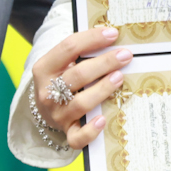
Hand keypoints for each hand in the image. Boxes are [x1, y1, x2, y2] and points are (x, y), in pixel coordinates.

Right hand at [28, 25, 130, 150]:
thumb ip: (79, 52)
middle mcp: (48, 92)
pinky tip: (103, 119)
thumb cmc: (60, 78)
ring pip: (81, 103)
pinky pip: (77, 137)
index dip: (91, 39)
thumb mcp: (61, 63)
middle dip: (104, 63)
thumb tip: (112, 37)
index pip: (68, 47)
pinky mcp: (66, 132)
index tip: (113, 33)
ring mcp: (57, 114)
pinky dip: (90, 131)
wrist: (45, 108)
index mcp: (44, 68)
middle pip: (78, 75)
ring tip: (119, 77)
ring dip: (102, 90)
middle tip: (125, 55)